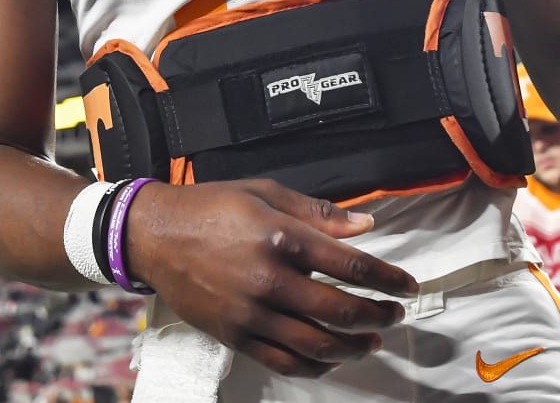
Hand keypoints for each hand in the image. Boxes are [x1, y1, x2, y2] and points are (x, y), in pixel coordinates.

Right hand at [125, 178, 417, 377]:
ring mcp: (251, 313)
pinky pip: (285, 361)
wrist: (152, 235)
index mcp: (281, 236)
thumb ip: (318, 212)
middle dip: (378, 315)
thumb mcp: (265, 192)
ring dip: (354, 347)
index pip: (353, 266)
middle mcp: (269, 279)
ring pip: (318, 344)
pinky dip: (316, 366)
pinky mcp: (235, 335)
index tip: (407, 287)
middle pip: (342, 310)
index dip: (388, 280)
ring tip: (372, 340)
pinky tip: (332, 358)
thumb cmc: (209, 207)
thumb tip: (365, 225)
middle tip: (395, 314)